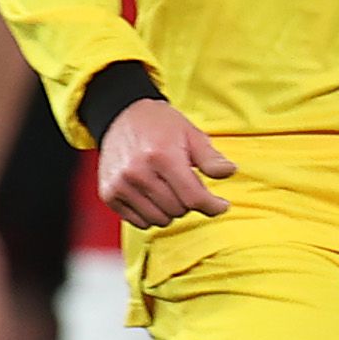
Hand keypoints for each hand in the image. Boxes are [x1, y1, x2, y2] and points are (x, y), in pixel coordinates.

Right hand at [98, 97, 234, 227]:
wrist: (121, 117)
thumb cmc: (160, 126)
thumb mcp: (192, 134)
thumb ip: (211, 157)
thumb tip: (230, 172)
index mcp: (162, 156)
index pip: (193, 197)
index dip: (213, 206)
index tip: (221, 206)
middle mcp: (138, 172)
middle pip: (178, 210)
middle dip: (189, 201)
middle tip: (186, 185)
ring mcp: (120, 185)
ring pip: (159, 220)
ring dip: (171, 210)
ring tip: (169, 190)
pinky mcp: (108, 194)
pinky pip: (139, 222)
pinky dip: (151, 215)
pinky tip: (153, 197)